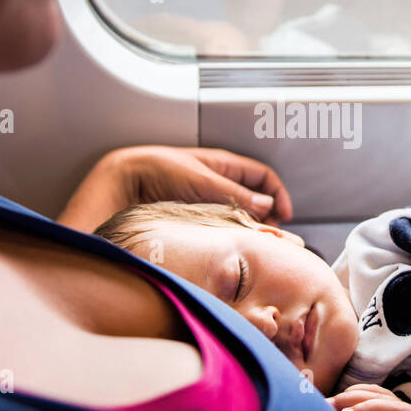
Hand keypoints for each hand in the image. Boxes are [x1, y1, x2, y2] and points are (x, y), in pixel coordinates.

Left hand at [59, 145, 292, 231]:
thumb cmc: (160, 170)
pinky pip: (221, 225)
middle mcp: (219, 182)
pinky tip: (230, 245)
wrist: (126, 181)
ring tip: (252, 243)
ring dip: (248, 228)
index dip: (279, 194)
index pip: (264, 177)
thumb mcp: (202, 181)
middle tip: (270, 235)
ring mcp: (208, 200)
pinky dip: (230, 234)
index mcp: (225, 165)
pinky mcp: (196, 216)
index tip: (284, 216)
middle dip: (267, 216)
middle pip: (255, 199)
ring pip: (239, 215)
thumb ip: (235, 194)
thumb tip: (267, 205)